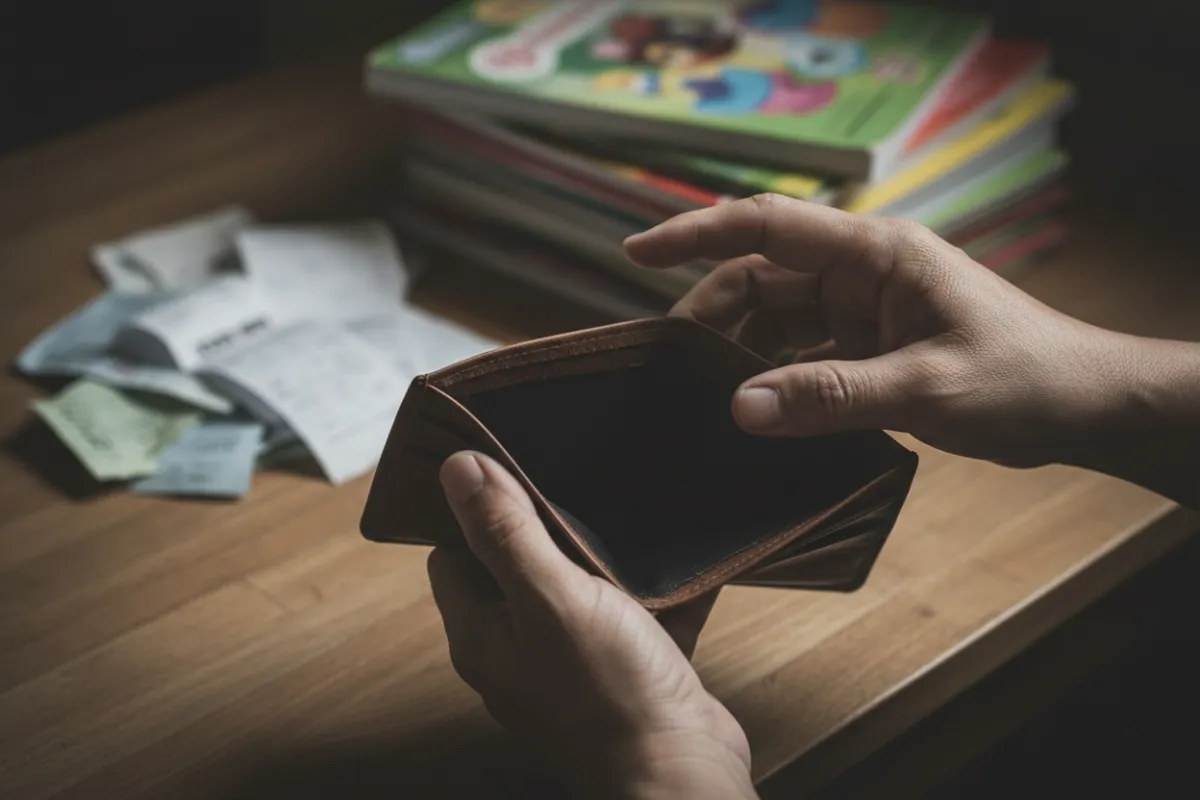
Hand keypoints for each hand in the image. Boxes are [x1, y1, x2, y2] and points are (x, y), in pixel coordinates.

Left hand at [430, 451, 755, 799]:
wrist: (681, 772)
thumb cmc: (609, 693)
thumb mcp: (549, 595)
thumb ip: (503, 532)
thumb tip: (457, 469)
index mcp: (484, 634)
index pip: (453, 555)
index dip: (474, 511)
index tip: (507, 469)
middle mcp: (519, 652)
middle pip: (518, 568)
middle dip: (547, 526)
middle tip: (574, 482)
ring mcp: (573, 665)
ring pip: (581, 591)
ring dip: (607, 557)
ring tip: (629, 511)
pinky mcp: (625, 672)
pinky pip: (637, 616)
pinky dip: (659, 591)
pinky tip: (684, 559)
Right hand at [624, 194, 1143, 469]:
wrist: (1082, 406)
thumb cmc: (1022, 377)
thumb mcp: (924, 387)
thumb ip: (830, 394)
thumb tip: (739, 408)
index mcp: (875, 253)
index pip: (767, 227)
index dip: (697, 234)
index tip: (636, 251)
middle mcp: (862, 272)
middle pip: (763, 278)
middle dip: (713, 314)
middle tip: (670, 365)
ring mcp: (866, 310)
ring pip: (779, 322)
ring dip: (743, 355)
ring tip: (708, 398)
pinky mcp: (872, 349)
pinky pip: (806, 358)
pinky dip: (778, 383)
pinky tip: (758, 417)